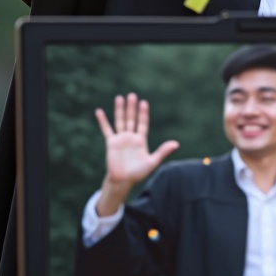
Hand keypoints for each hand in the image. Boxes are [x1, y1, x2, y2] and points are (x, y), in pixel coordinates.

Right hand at [93, 93, 177, 216]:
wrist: (123, 180)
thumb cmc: (138, 172)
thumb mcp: (152, 162)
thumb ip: (163, 151)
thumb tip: (176, 143)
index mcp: (141, 140)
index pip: (142, 123)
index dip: (143, 113)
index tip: (144, 102)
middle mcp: (131, 137)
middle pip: (131, 119)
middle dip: (132, 108)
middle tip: (132, 95)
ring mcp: (120, 138)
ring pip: (120, 121)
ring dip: (119, 110)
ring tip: (119, 98)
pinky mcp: (111, 142)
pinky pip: (106, 129)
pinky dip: (102, 121)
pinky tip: (99, 111)